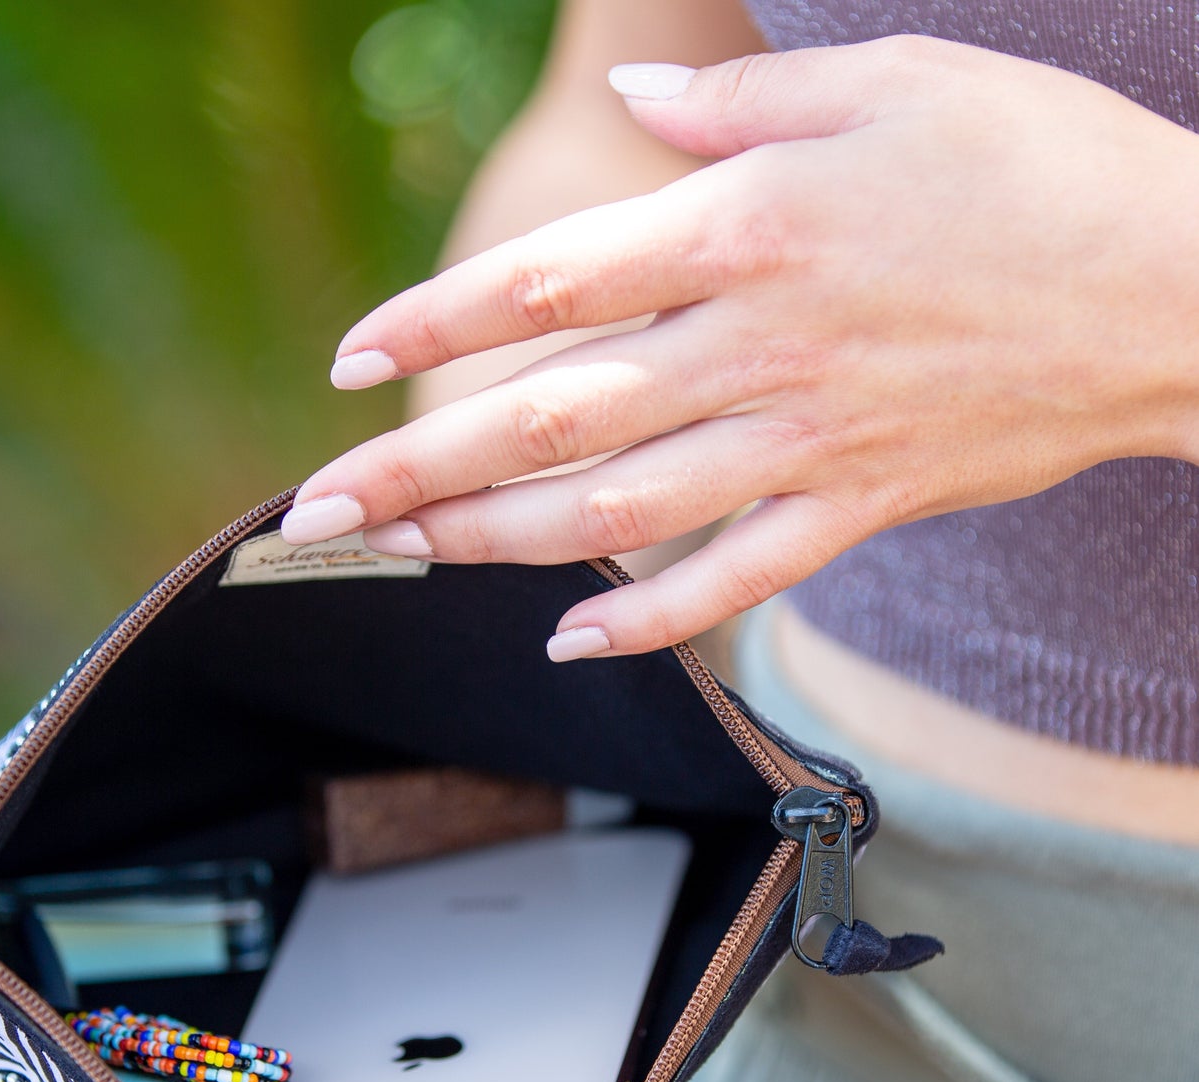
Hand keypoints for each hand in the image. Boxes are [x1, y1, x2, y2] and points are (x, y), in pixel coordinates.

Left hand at [282, 37, 1198, 659]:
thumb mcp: (892, 82)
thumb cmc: (1038, 165)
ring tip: (407, 558)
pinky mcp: (856, 508)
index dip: (439, 322)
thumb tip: (631, 111)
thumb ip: (740, 104)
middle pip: (554, 418)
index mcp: (750, 228)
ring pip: (619, 514)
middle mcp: (758, 347)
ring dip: (496, 543)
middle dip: (423, 465)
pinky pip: (733, 583)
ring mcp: (805, 443)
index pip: (553, 281)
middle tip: (323, 509)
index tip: (351, 358)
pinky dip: (648, 620)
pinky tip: (567, 642)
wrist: (1178, 289)